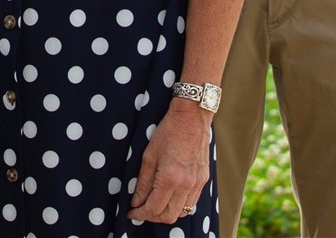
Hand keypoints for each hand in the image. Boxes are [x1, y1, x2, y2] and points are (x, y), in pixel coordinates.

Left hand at [127, 100, 210, 223]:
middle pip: (169, 216)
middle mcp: (186, 185)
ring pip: (182, 212)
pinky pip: (192, 202)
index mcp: (170, 178)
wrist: (192, 118)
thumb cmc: (168, 132)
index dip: (140, 214)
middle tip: (141, 210)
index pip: (154, 208)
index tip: (131, 213)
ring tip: (154, 204)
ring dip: (167, 213)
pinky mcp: (203, 179)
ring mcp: (197, 183)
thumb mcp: (149, 155)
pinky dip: (180, 205)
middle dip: (153, 217)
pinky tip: (170, 197)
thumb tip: (136, 201)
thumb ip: (143, 181)